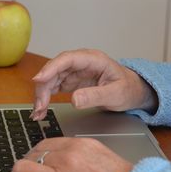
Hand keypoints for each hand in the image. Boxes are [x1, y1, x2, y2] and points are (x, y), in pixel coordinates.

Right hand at [31, 49, 157, 119]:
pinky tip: (41, 109)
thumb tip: (74, 99)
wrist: (132, 92)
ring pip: (51, 79)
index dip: (51, 68)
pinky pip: (53, 87)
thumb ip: (95, 96)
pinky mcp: (71, 81)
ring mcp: (74, 72)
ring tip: (38, 112)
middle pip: (55, 70)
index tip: (39, 79)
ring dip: (42, 94)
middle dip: (43, 87)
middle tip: (39, 106)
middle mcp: (80, 63)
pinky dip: (45, 98)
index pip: (67, 59)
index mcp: (93, 60)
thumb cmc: (127, 88)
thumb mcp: (115, 94)